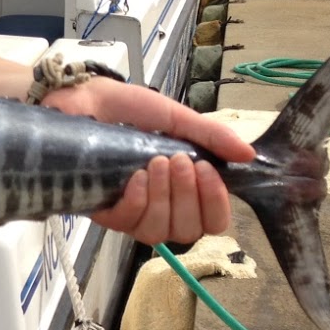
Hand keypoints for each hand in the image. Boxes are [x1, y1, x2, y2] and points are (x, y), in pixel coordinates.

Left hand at [40, 78, 255, 244]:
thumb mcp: (175, 118)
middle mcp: (159, 206)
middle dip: (188, 196)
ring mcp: (129, 211)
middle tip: (178, 160)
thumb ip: (210, 136)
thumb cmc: (127, 109)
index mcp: (182, 188)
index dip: (215, 205)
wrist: (81, 97)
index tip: (208, 171)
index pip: (212, 222)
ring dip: (163, 197)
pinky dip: (136, 201)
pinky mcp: (101, 210)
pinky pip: (126, 224)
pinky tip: (135, 177)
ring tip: (155, 163)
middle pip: (187, 231)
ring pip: (158, 232)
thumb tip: (248, 154)